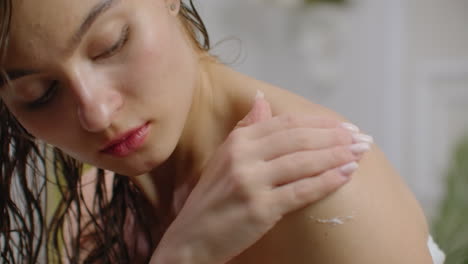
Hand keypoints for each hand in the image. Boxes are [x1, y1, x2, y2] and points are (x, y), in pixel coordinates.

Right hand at [150, 91, 371, 263]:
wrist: (190, 239)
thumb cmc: (211, 199)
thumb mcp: (223, 157)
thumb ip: (245, 128)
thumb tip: (261, 100)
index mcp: (237, 142)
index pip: (286, 124)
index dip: (319, 123)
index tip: (343, 125)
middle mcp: (243, 157)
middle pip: (298, 139)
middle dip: (335, 137)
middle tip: (361, 138)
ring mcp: (250, 182)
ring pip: (303, 162)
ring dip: (337, 156)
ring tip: (360, 153)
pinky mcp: (259, 209)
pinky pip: (301, 191)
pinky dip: (327, 181)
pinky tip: (346, 174)